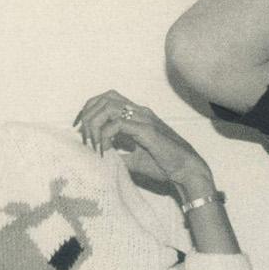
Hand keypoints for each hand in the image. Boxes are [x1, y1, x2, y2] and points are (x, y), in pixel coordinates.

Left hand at [74, 91, 213, 198]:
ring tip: (93, 143)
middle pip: (104, 98)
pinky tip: (105, 150)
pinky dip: (105, 136)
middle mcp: (141, 112)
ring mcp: (144, 119)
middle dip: (88, 116)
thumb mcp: (134, 159)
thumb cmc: (165, 164)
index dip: (90, 110)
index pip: (107, 99)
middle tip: (84, 138)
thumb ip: (118, 154)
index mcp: (138, 115)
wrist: (186, 170)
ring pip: (108, 107)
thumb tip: (98, 157)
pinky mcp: (147, 131)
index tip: (82, 130)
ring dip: (95, 124)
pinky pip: (117, 125)